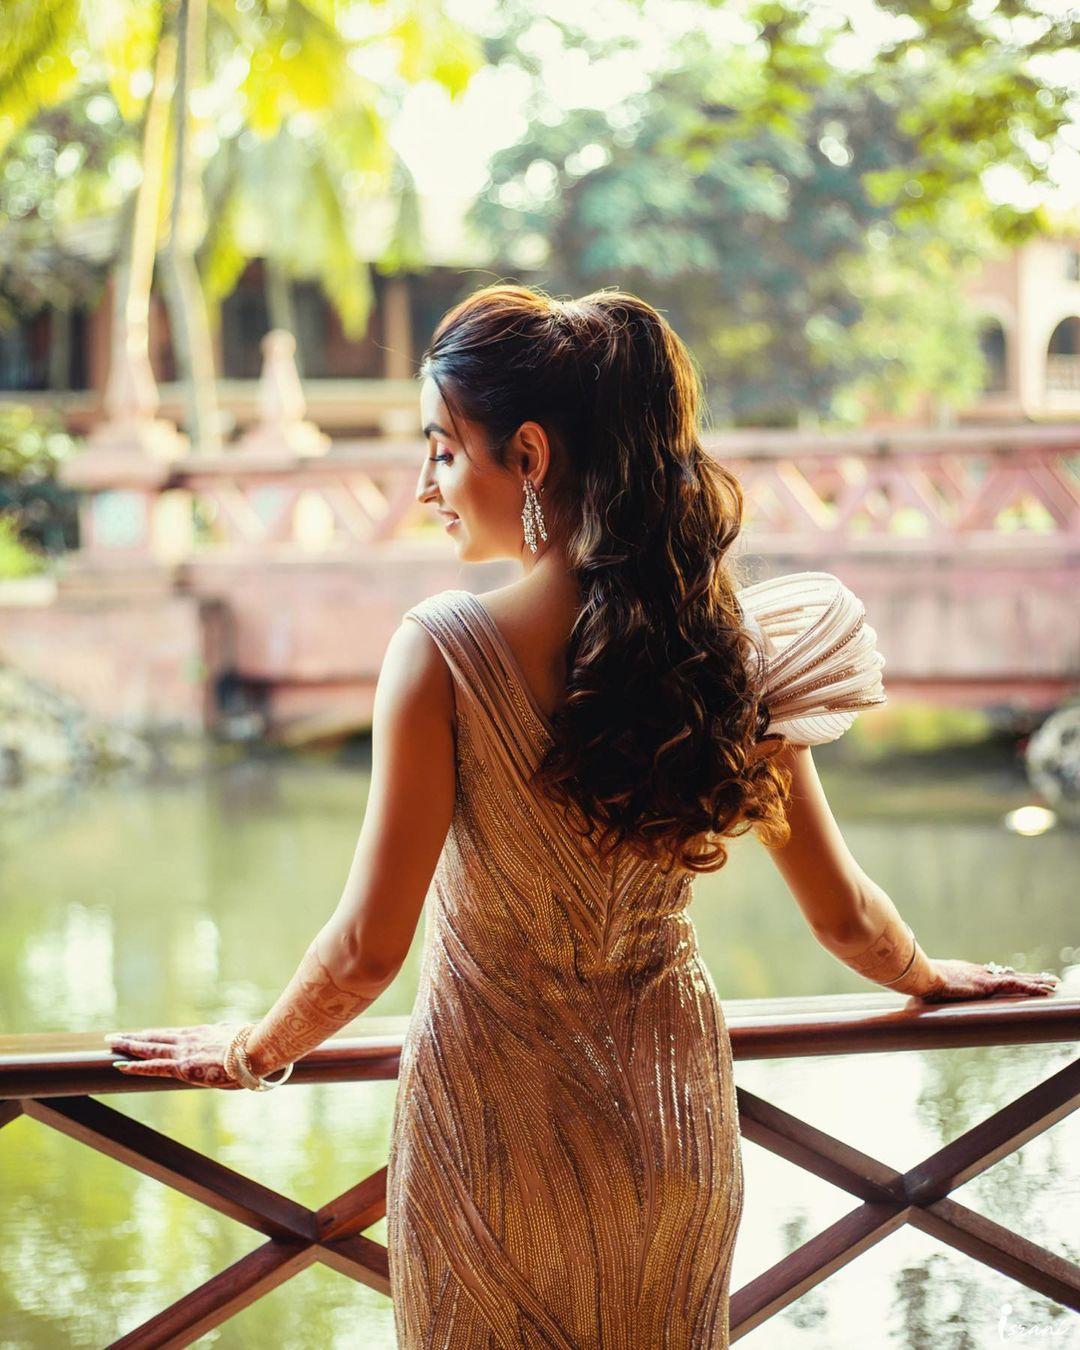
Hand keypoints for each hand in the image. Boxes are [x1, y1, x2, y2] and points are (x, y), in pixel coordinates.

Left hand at [104, 1021, 245, 1088]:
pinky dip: (135, 1066)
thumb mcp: (238, 1037)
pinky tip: (119, 1066)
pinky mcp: (182, 1067)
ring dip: (129, 1046)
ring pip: (149, 1048)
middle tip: (117, 1036)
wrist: (256, 1050)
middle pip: (156, 1038)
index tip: (144, 1034)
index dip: (156, 1035)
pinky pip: (153, 1067)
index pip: (173, 1035)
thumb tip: (229, 1032)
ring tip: (112, 1043)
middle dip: (135, 1038)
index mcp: (202, 1033)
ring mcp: (184, 1052)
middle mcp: (189, 1039)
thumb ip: (228, 1035)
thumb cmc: (253, 1046)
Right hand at [916, 960, 1060, 1004]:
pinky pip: (1016, 986)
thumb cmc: (918, 985)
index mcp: (962, 973)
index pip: (988, 975)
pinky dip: (1032, 988)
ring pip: (1016, 979)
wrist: (922, 977)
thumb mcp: (921, 995)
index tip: (1012, 978)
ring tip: (1052, 983)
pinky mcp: (988, 984)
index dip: (1002, 977)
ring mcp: (983, 977)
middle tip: (1041, 979)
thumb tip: (907, 1010)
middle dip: (1025, 978)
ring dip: (1036, 982)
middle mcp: (976, 972)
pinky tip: (1045, 990)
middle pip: (1006, 974)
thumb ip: (920, 1002)